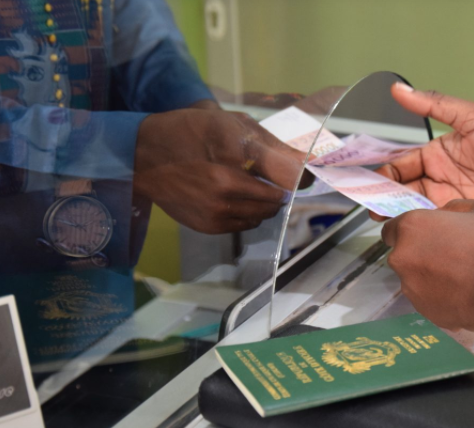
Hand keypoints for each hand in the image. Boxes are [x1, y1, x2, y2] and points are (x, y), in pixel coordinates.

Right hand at [134, 108, 305, 233]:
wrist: (141, 156)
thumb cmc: (186, 132)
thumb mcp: (227, 125)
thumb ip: (267, 145)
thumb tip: (303, 161)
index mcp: (228, 176)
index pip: (281, 188)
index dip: (293, 179)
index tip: (296, 173)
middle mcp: (223, 202)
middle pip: (274, 205)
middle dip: (278, 191)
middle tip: (271, 177)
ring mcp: (214, 217)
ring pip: (260, 217)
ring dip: (264, 204)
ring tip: (252, 185)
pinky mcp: (207, 227)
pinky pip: (242, 225)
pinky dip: (247, 213)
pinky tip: (236, 196)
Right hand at [373, 83, 473, 224]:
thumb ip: (436, 105)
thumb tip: (400, 89)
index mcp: (439, 153)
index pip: (402, 164)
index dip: (383, 173)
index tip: (368, 180)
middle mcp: (441, 177)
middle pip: (403, 190)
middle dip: (384, 198)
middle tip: (370, 204)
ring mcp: (450, 199)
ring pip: (415, 209)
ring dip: (399, 214)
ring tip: (384, 219)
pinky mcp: (462, 219)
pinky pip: (435, 224)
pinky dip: (422, 226)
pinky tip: (412, 228)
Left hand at [382, 199, 473, 331]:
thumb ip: (453, 209)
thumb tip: (443, 216)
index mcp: (412, 227)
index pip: (391, 229)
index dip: (408, 231)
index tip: (426, 234)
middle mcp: (403, 258)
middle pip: (402, 254)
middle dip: (419, 253)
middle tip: (449, 254)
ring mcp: (411, 289)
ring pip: (414, 278)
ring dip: (429, 275)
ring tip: (460, 276)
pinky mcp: (425, 312)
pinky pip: (427, 298)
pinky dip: (439, 295)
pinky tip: (463, 293)